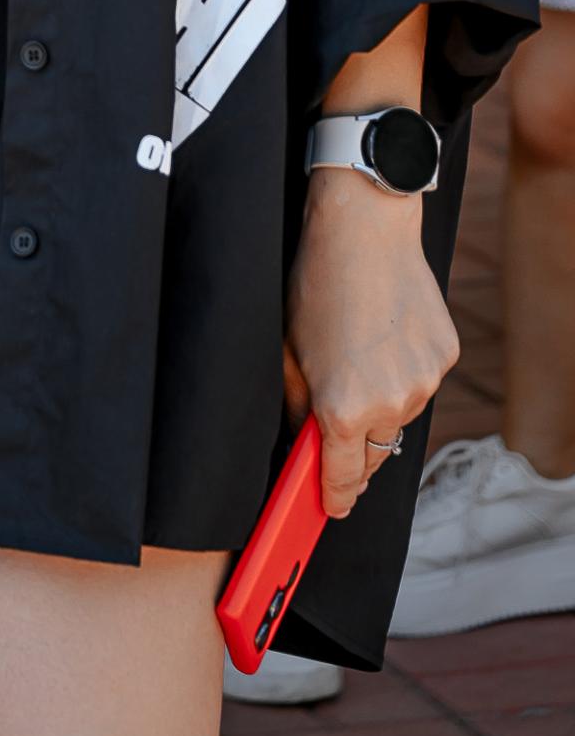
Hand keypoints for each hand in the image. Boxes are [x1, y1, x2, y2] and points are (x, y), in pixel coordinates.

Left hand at [284, 172, 458, 516]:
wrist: (364, 229)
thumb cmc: (317, 284)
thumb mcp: (289, 351)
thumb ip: (298, 407)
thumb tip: (304, 442)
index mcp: (343, 408)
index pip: (344, 479)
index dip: (334, 497)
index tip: (331, 506)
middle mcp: (389, 403)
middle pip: (376, 454)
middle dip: (355, 450)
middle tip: (338, 427)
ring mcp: (423, 381)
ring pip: (400, 416)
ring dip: (380, 404)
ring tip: (358, 355)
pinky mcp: (445, 358)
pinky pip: (421, 381)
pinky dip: (403, 371)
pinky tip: (384, 334)